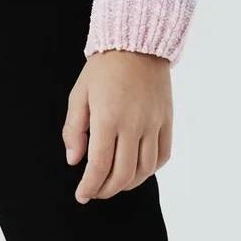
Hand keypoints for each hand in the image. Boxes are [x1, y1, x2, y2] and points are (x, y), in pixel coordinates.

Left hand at [64, 49, 172, 200]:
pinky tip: (136, 170)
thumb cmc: (104, 69)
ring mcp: (153, 124)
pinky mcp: (166, 121)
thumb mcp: (79, 95)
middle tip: (95, 192)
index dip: (89, 187)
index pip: (98, 166)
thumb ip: (74, 129)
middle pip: (122, 174)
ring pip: (144, 170)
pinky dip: (149, 170)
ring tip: (114, 183)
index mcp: (107, 118)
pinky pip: (162, 156)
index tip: (82, 196)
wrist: (137, 44)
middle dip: (106, 190)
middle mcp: (133, 125)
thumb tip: (74, 160)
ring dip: (128, 184)